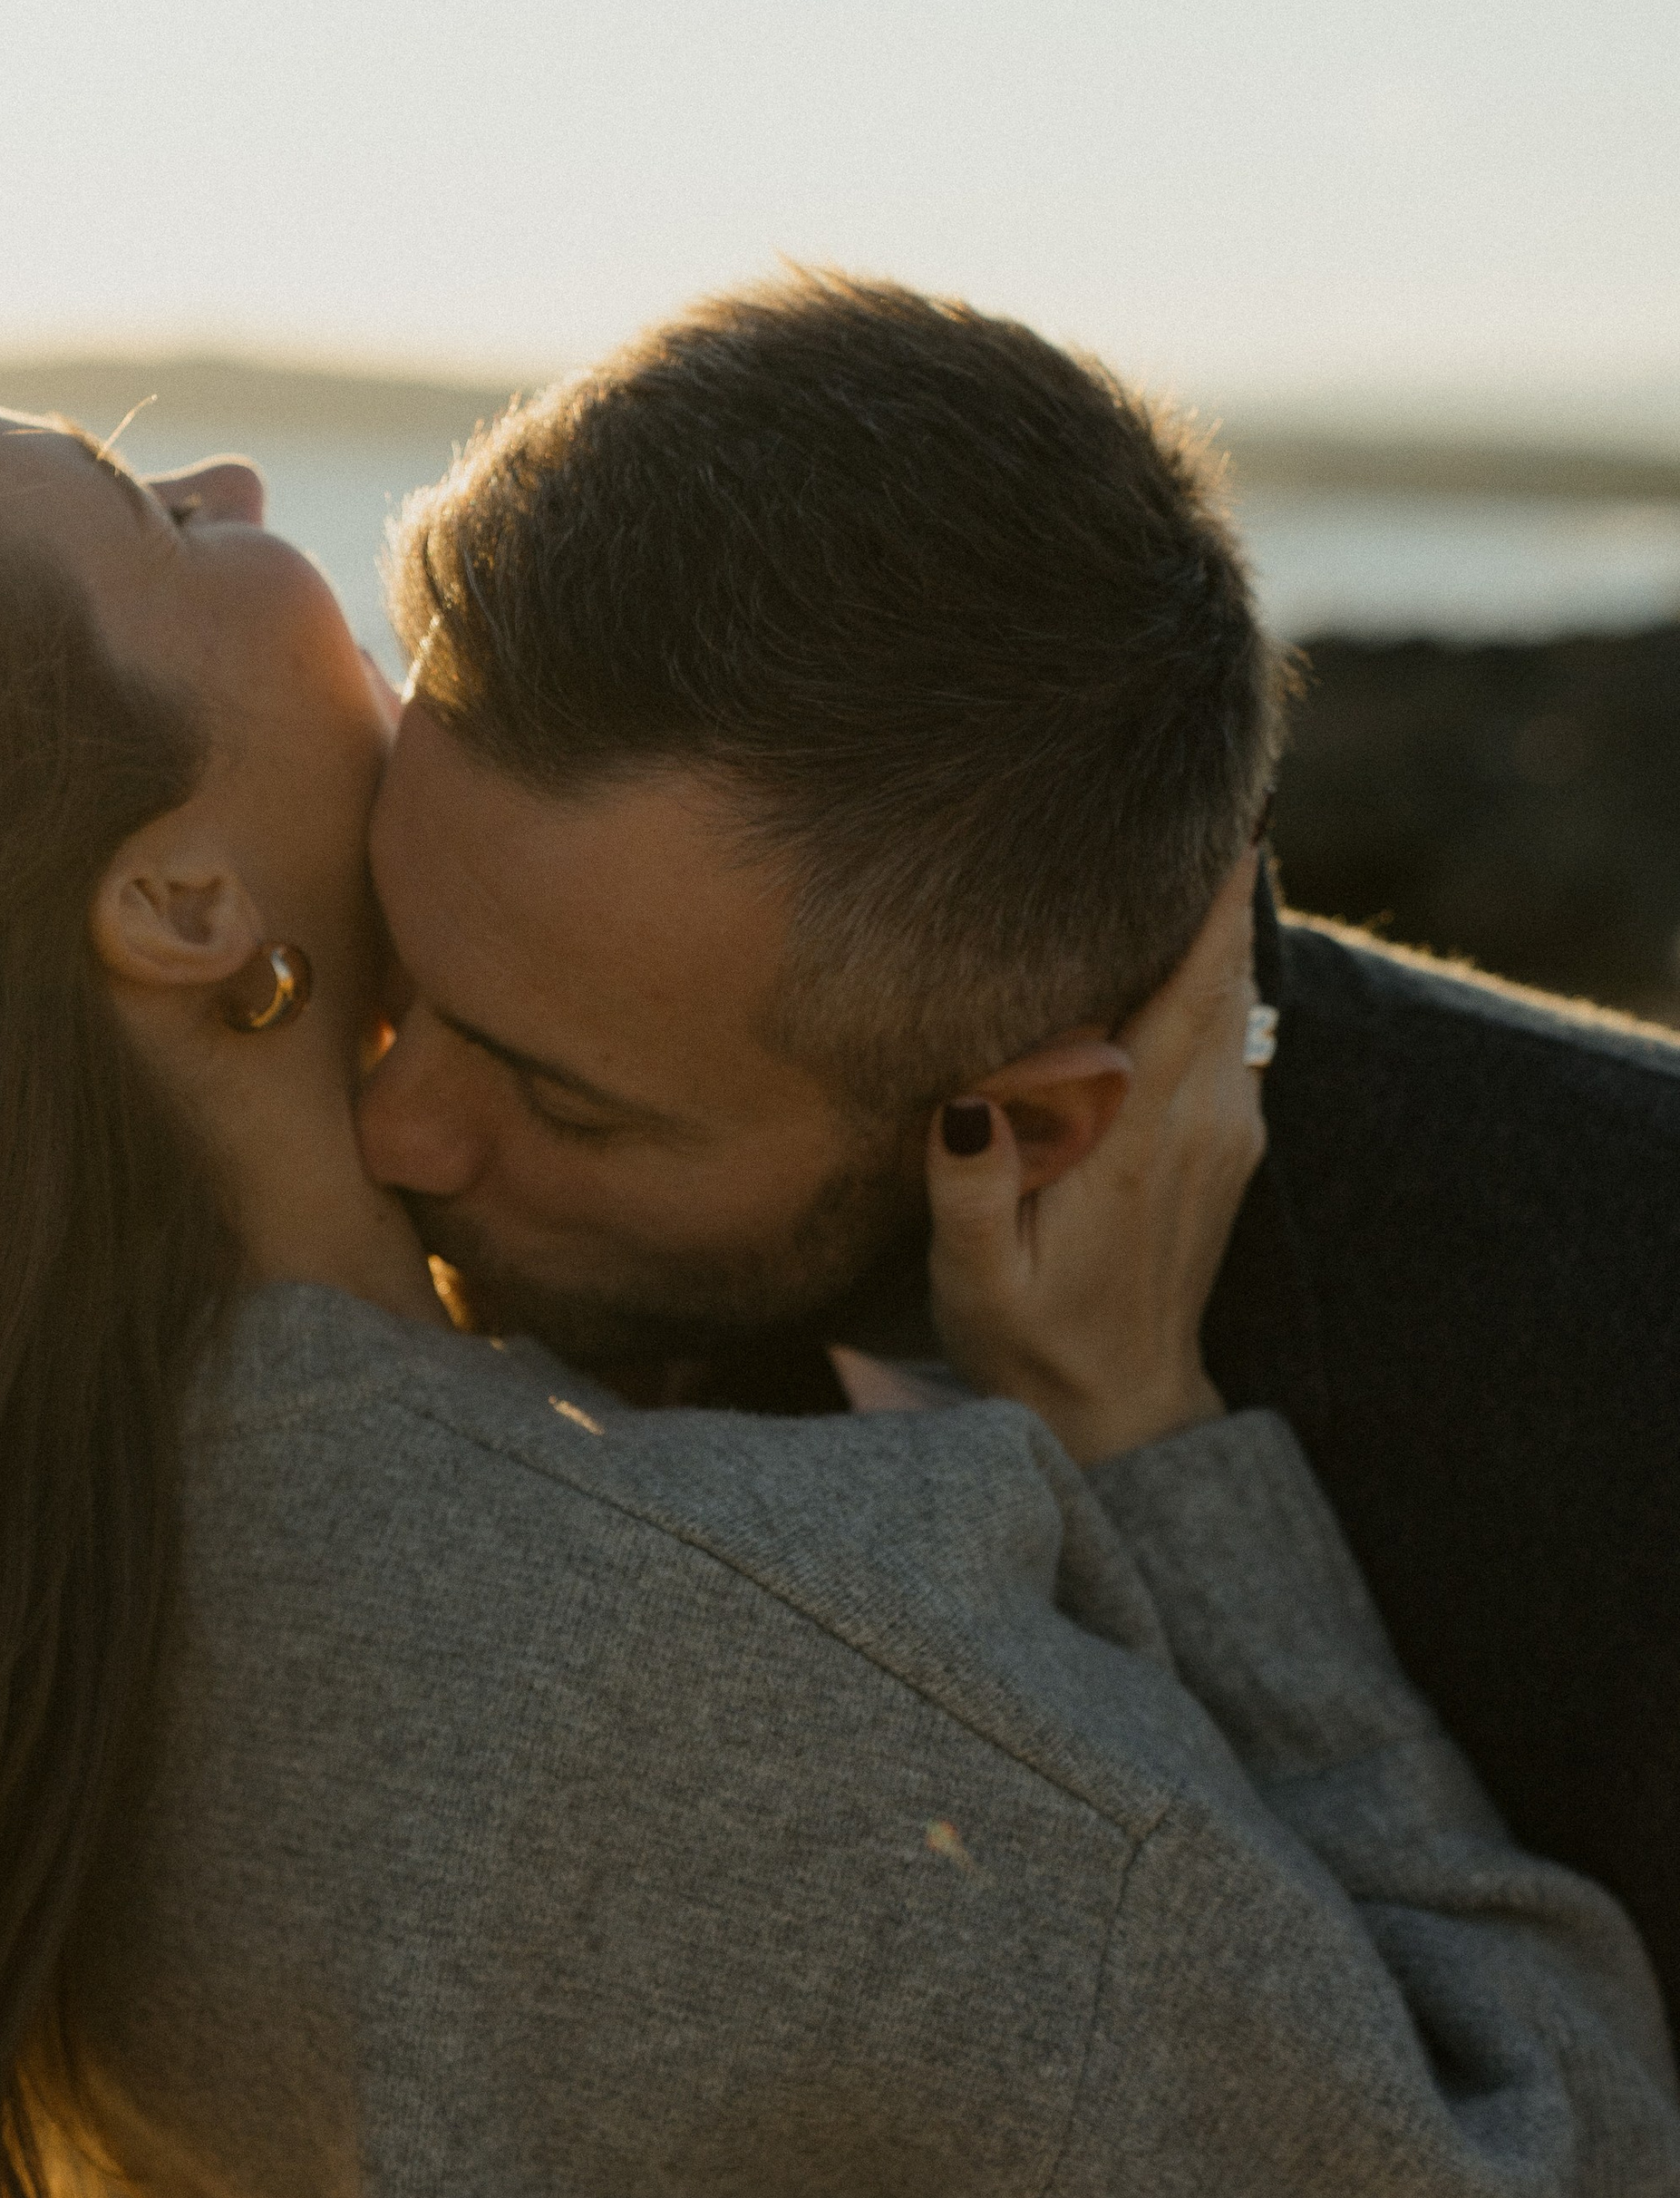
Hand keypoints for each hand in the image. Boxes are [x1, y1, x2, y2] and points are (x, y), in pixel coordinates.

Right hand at [927, 855, 1265, 1464]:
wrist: (1122, 1412)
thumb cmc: (1031, 1339)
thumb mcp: (973, 1279)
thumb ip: (968, 1188)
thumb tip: (966, 1101)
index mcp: (1141, 1142)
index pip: (1188, 991)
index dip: (1206, 902)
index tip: (1218, 813)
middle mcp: (1201, 1125)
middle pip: (1220, 973)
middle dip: (1215, 882)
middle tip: (1199, 785)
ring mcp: (1227, 1133)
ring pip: (1230, 998)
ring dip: (1212, 925)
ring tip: (1185, 841)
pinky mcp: (1228, 1145)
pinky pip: (1226, 1033)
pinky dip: (1209, 976)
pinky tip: (1176, 943)